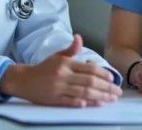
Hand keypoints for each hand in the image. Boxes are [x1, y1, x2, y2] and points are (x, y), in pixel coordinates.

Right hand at [0, 34, 121, 106]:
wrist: (24, 80)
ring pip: (83, 93)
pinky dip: (83, 103)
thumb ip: (71, 49)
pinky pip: (71, 102)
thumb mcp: (57, 56)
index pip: (89, 68)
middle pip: (89, 82)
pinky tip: (94, 104)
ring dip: (99, 97)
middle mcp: (63, 75)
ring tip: (110, 99)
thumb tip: (79, 37)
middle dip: (106, 88)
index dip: (103, 74)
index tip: (112, 79)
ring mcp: (58, 88)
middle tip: (117, 93)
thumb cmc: (44, 68)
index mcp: (65, 63)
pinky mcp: (54, 100)